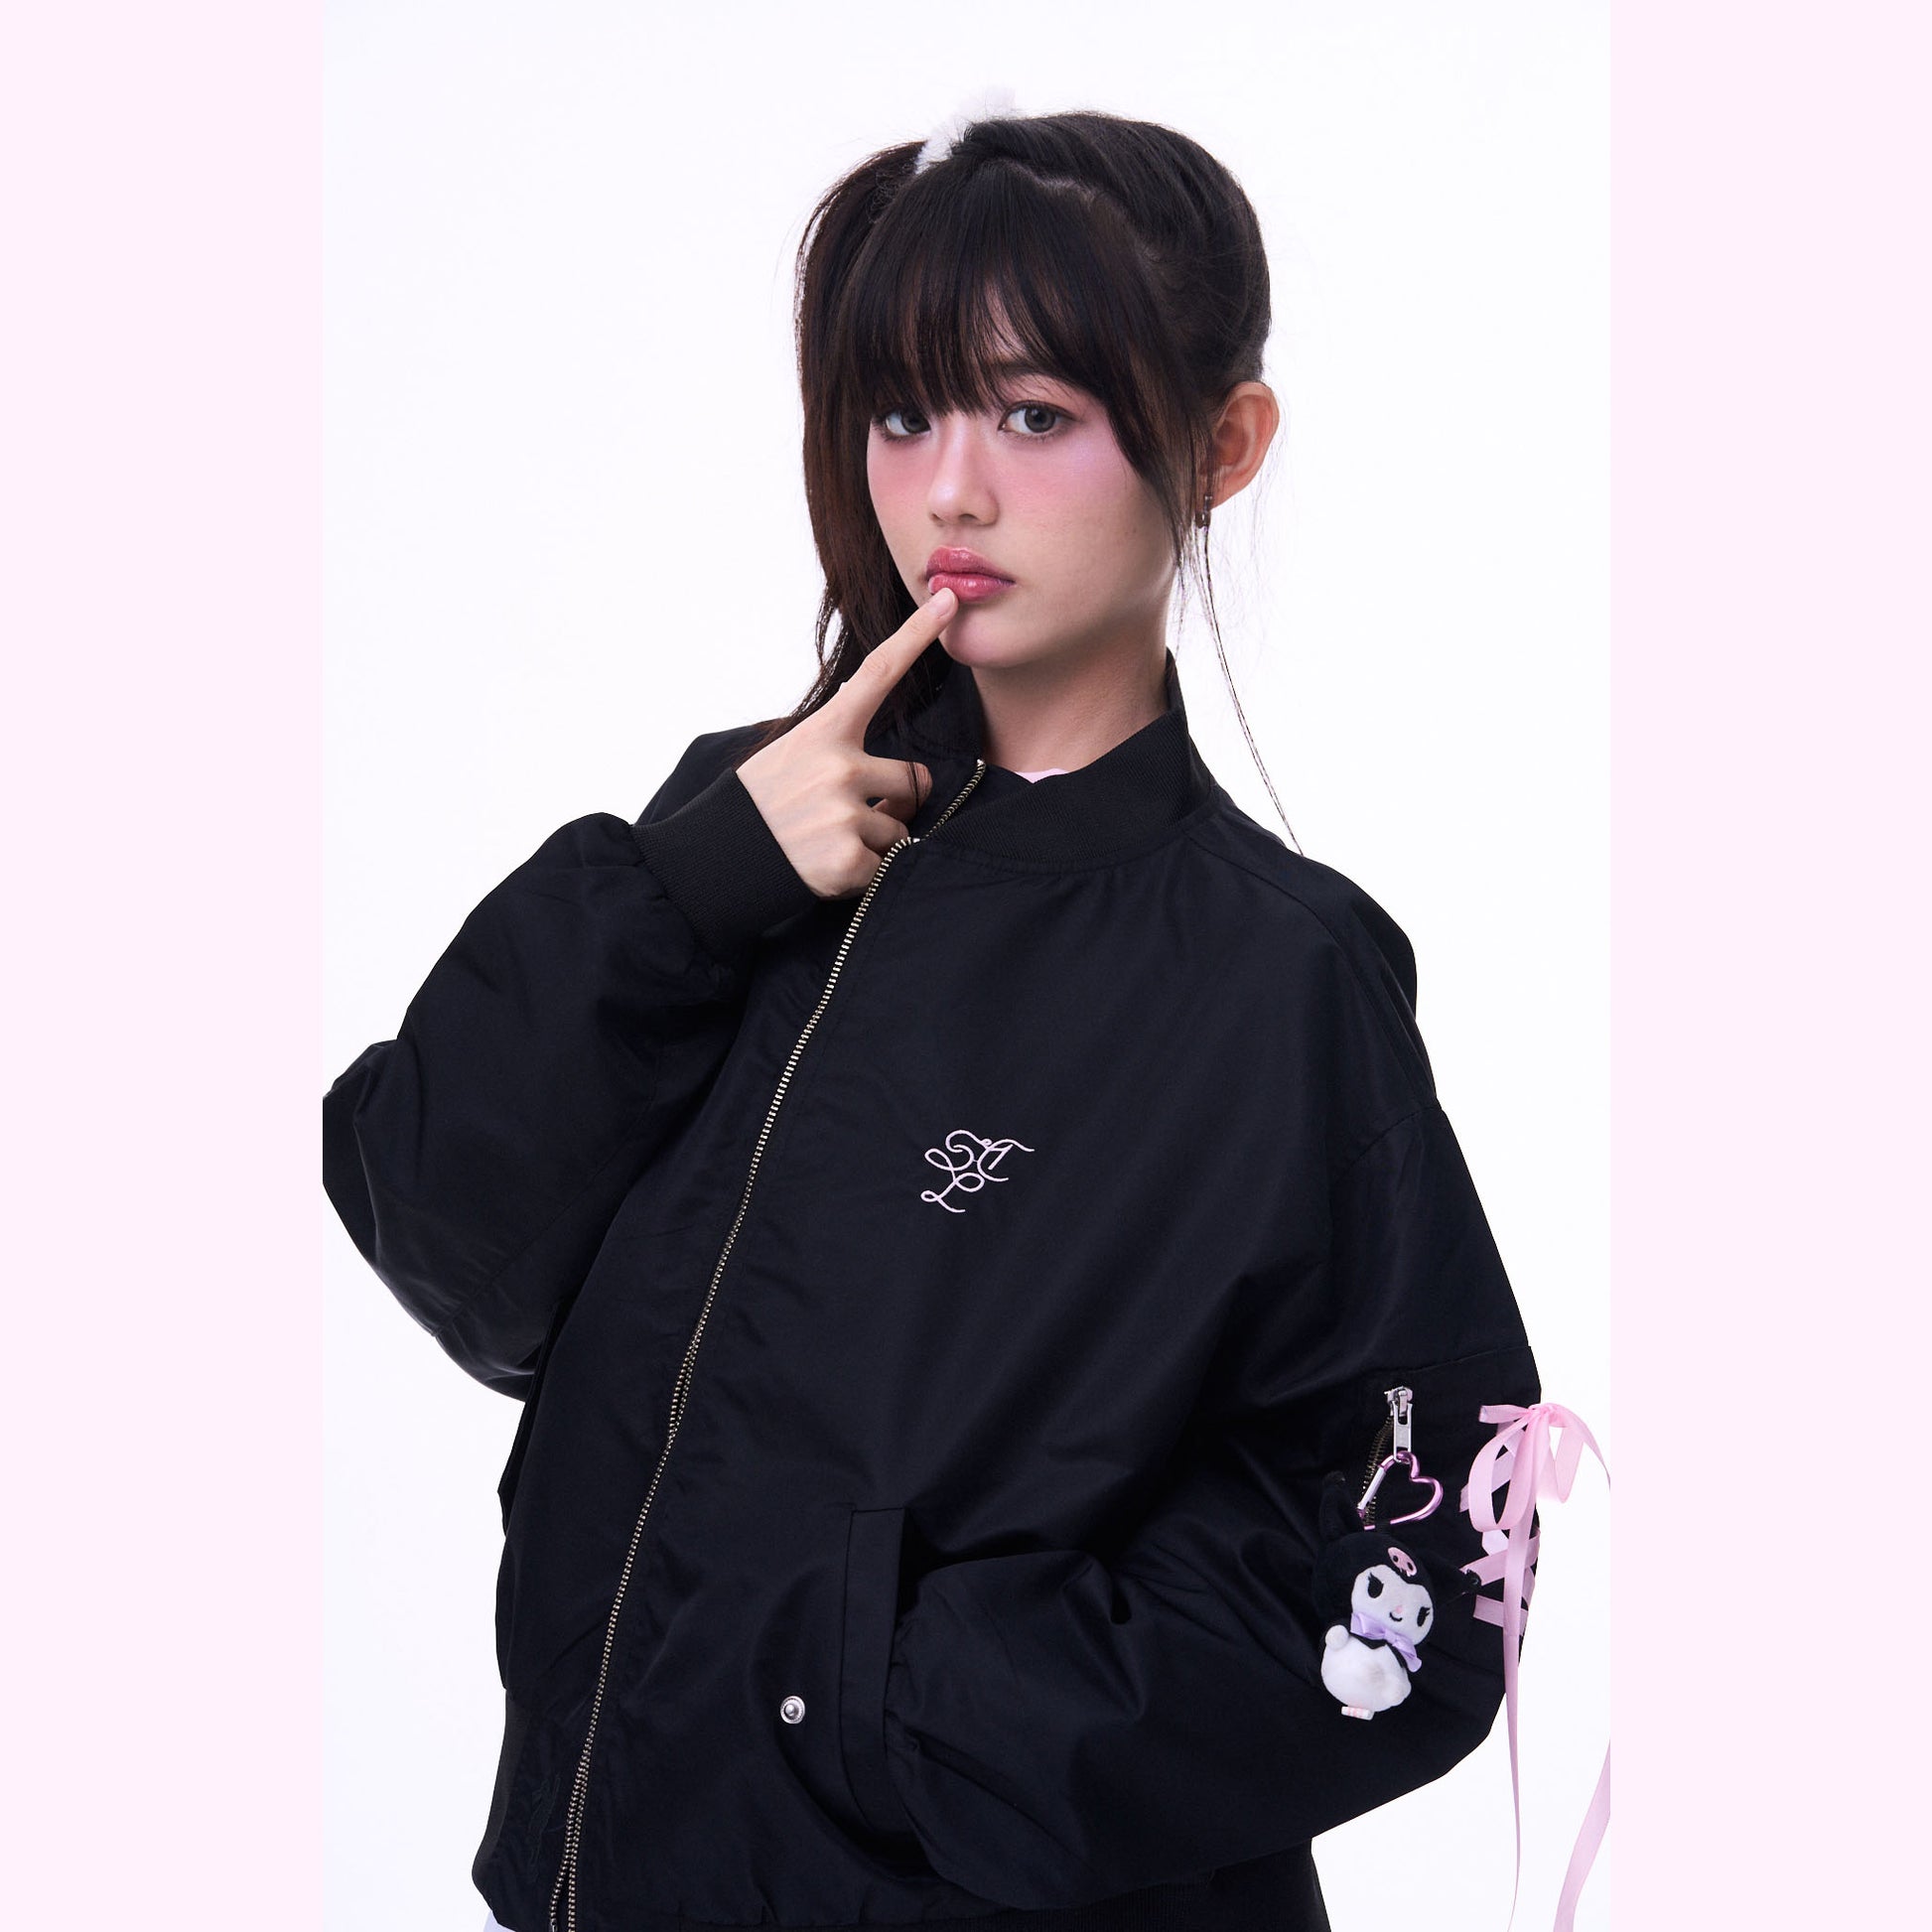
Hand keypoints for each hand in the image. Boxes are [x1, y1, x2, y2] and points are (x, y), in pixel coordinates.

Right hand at [735, 588, 955, 898]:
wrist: (712, 863)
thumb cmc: (758, 807)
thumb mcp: (789, 757)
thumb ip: (841, 751)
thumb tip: (902, 780)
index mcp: (824, 732)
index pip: (878, 673)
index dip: (917, 634)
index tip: (947, 600)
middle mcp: (839, 766)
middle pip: (915, 780)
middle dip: (898, 802)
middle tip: (853, 815)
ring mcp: (844, 813)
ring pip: (900, 829)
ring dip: (875, 840)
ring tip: (826, 842)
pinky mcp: (847, 860)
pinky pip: (885, 865)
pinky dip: (863, 873)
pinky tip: (825, 868)